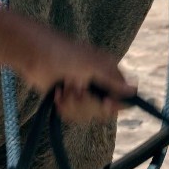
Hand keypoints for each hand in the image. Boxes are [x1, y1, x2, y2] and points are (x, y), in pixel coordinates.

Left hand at [16, 25, 133, 122]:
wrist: (34, 54)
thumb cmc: (64, 53)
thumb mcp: (92, 64)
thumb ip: (113, 79)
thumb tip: (134, 90)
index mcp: (108, 72)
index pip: (122, 97)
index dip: (115, 104)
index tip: (106, 103)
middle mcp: (97, 84)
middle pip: (104, 110)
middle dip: (88, 103)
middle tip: (77, 89)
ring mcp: (82, 93)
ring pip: (87, 114)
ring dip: (73, 104)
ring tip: (64, 88)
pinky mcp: (66, 100)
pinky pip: (72, 115)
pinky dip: (63, 106)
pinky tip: (57, 93)